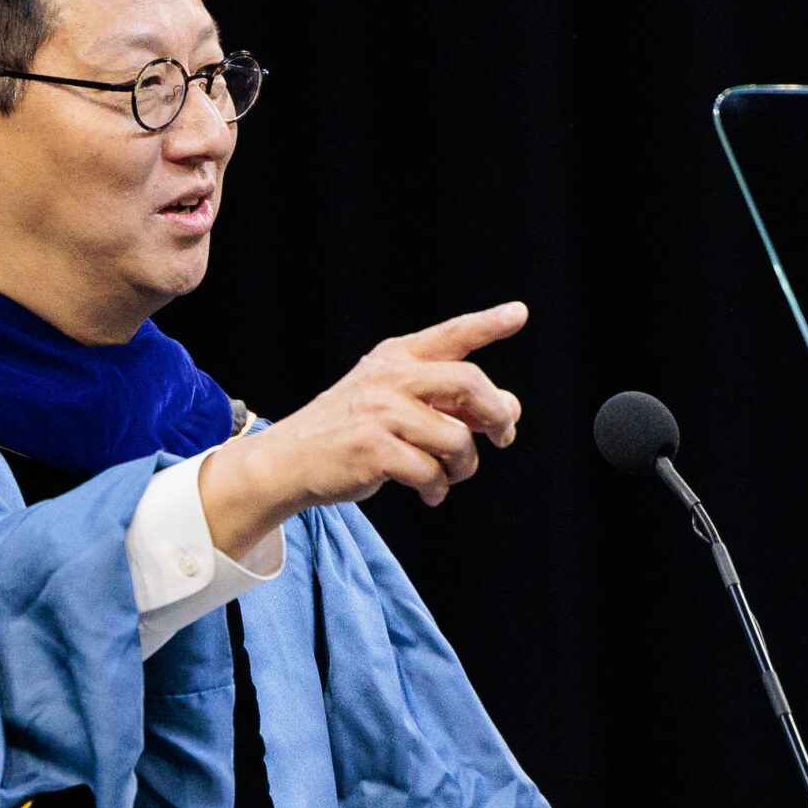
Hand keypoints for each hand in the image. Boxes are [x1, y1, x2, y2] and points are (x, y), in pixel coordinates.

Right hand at [197, 303, 526, 557]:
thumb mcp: (394, 404)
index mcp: (396, 357)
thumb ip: (447, 402)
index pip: (450, 335)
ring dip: (463, 466)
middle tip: (504, 437)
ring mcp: (380, 412)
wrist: (289, 460)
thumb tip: (511, 410)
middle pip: (469, 383)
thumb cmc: (350, 432)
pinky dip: (438, 489)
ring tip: (448, 476)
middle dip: (496, 414)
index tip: (518, 314)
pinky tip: (430, 494)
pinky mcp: (373, 450)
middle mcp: (389, 376)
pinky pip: (432, 473)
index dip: (487, 324)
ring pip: (457, 439)